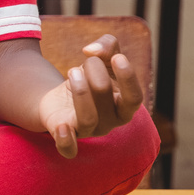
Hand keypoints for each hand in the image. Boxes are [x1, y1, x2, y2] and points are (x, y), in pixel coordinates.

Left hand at [35, 35, 145, 157]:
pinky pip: (68, 148)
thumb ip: (107, 46)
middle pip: (107, 100)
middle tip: (87, 60)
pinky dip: (66, 141)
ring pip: (88, 118)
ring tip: (73, 70)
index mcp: (123, 105)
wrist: (59, 97)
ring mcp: (88, 130)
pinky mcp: (65, 134)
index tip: (118, 58)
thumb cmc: (89, 77)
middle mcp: (109, 122)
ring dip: (80, 91)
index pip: (134, 98)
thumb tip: (91, 49)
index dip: (128, 78)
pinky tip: (62, 127)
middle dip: (95, 71)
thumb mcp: (102, 57)